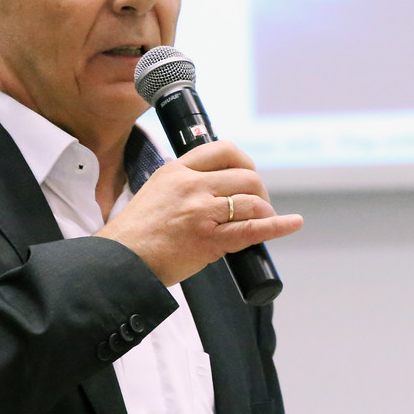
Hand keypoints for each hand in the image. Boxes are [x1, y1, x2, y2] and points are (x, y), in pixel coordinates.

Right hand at [96, 141, 301, 286]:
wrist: (120, 263)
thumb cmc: (135, 234)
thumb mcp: (155, 191)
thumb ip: (183, 183)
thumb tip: (215, 185)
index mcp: (176, 170)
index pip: (223, 150)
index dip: (244, 162)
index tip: (248, 174)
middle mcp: (192, 186)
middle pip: (245, 176)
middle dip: (258, 190)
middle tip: (256, 205)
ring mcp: (201, 212)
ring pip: (252, 200)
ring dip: (264, 211)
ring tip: (262, 221)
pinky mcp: (209, 240)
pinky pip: (254, 229)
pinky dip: (278, 225)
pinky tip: (293, 223)